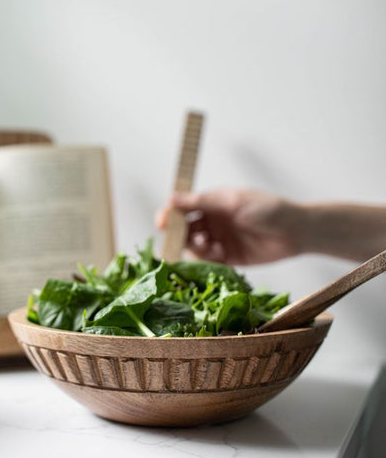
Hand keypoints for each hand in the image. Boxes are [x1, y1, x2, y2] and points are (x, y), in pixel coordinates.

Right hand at [156, 188, 302, 264]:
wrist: (296, 232)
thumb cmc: (267, 209)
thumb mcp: (232, 202)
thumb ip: (202, 202)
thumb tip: (171, 197)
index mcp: (211, 203)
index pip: (182, 208)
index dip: (169, 214)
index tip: (161, 222)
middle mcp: (212, 221)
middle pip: (184, 229)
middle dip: (178, 234)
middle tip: (177, 239)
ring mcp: (219, 239)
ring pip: (194, 246)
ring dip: (195, 245)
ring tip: (207, 243)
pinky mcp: (227, 258)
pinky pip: (208, 260)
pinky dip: (207, 258)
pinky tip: (217, 252)